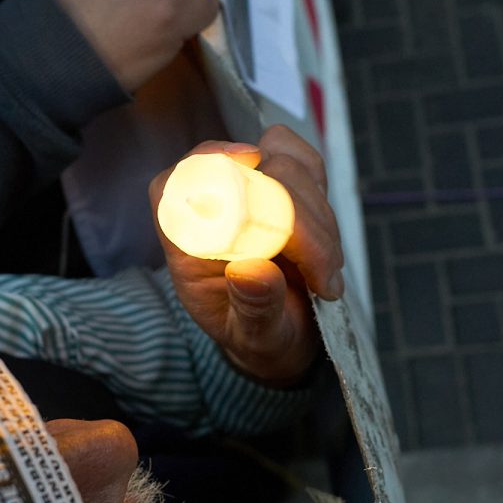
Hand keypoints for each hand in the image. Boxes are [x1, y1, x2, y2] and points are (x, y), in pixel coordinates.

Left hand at [149, 125, 343, 385]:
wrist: (281, 333)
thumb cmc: (256, 334)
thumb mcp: (255, 337)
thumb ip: (254, 308)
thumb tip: (252, 272)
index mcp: (182, 238)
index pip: (175, 184)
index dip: (211, 166)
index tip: (253, 172)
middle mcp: (209, 203)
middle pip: (252, 172)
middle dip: (300, 220)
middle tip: (322, 274)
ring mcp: (247, 185)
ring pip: (287, 165)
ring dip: (319, 221)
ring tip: (325, 274)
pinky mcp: (280, 179)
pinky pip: (305, 164)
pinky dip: (324, 202)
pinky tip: (326, 246)